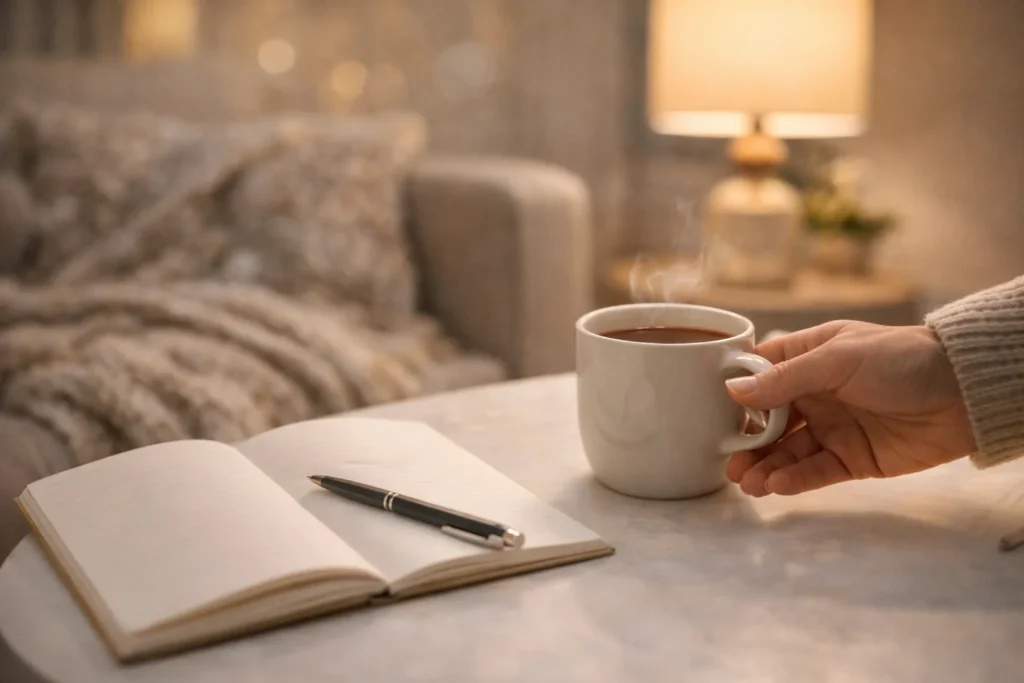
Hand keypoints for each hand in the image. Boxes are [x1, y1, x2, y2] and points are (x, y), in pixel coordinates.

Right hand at [725, 321, 975, 496]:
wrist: (964, 393)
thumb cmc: (901, 359)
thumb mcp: (837, 359)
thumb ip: (784, 379)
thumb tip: (732, 390)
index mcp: (810, 358)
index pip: (762, 375)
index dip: (737, 393)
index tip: (712, 412)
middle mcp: (816, 394)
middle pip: (768, 421)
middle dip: (746, 442)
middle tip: (728, 462)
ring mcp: (834, 428)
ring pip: (788, 451)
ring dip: (765, 466)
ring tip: (747, 482)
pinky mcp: (853, 459)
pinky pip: (816, 471)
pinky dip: (795, 479)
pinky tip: (776, 484)